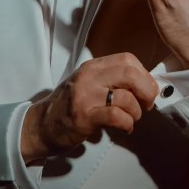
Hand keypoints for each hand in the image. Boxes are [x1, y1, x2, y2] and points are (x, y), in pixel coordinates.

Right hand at [21, 53, 157, 161]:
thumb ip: (110, 80)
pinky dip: (127, 124)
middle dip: (147, 90)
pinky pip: (116, 116)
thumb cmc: (69, 106)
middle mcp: (89, 77)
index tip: (146, 90)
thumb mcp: (88, 84)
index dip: (144, 75)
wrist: (41, 125)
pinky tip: (125, 128)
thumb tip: (144, 84)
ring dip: (136, 112)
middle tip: (147, 104)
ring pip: (126, 98)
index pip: (127, 59)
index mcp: (92, 67)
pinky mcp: (84, 117)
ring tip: (131, 119)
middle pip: (130, 73)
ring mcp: (85, 96)